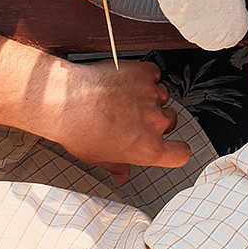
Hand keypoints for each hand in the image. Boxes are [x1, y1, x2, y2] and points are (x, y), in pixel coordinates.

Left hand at [51, 58, 190, 182]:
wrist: (67, 101)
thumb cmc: (79, 131)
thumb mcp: (97, 158)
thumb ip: (117, 166)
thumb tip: (122, 174)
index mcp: (148, 148)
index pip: (180, 153)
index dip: (177, 150)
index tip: (173, 147)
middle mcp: (155, 121)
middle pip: (170, 121)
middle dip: (156, 121)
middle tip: (134, 120)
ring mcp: (152, 95)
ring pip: (162, 96)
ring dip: (149, 98)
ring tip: (125, 99)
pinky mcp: (145, 74)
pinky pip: (154, 75)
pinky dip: (145, 78)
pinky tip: (127, 83)